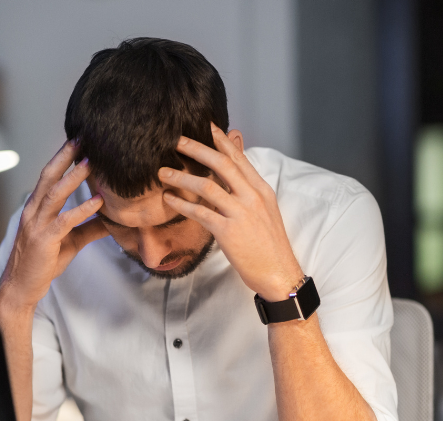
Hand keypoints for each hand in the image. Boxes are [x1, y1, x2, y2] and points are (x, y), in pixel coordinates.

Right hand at [0, 140, 108, 314]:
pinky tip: (98, 201)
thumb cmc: (43, 263)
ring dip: (74, 177)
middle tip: (82, 137)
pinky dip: (82, 209)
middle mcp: (33, 211)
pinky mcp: (44, 241)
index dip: (63, 157)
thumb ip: (89, 228)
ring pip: (55, 194)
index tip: (79, 140)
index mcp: (36, 208)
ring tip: (92, 162)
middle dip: (65, 156)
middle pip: (49, 177)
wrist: (21, 288)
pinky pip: (64, 221)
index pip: (49, 176)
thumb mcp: (71, 242)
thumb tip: (113, 219)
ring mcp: (37, 225)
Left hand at [159, 124, 301, 301]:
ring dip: (182, 177)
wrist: (279, 273)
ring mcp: (241, 214)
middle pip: (222, 164)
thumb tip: (235, 173)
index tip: (204, 125)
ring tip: (163, 173)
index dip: (221, 140)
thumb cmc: (269, 244)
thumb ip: (248, 189)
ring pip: (207, 186)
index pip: (238, 158)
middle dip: (197, 149)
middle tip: (176, 140)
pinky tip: (169, 199)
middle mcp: (252, 197)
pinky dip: (182, 204)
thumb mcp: (264, 210)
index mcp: (261, 189)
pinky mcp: (229, 232)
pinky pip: (200, 212)